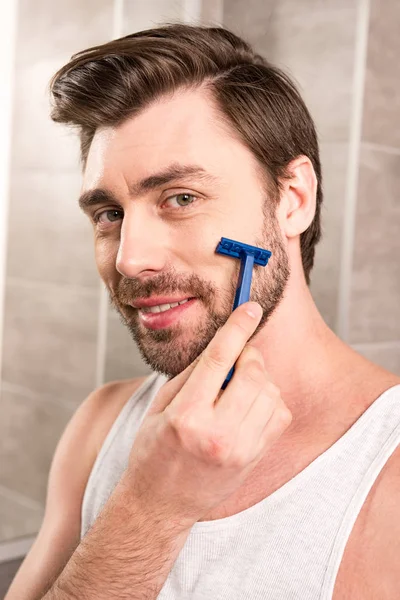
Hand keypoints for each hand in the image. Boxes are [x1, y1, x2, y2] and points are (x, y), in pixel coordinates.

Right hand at [126, 302, 291, 526]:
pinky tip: (249, 405)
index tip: (251, 308)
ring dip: (259, 379)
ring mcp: (240, 449)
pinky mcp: (254, 458)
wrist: (161, 504)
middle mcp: (217, 433)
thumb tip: (224, 344)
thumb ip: (192, 375)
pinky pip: (279, 414)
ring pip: (270, 391)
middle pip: (252, 372)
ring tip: (238, 387)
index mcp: (186, 416)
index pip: (218, 358)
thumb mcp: (159, 407)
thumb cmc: (153, 451)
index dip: (237, 327)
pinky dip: (270, 400)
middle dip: (248, 356)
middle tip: (237, 359)